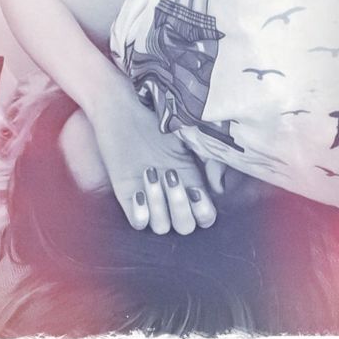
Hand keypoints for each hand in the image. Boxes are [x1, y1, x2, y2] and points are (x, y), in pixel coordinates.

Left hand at [89, 92, 216, 234]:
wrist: (121, 111)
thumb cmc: (155, 120)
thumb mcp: (188, 136)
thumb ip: (208, 158)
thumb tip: (217, 187)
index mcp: (190, 181)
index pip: (205, 216)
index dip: (204, 212)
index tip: (196, 190)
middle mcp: (171, 194)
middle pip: (185, 227)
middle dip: (180, 207)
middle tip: (170, 176)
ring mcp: (149, 197)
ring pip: (161, 227)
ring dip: (159, 205)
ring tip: (149, 174)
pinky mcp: (126, 196)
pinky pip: (137, 223)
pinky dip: (140, 214)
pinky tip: (137, 192)